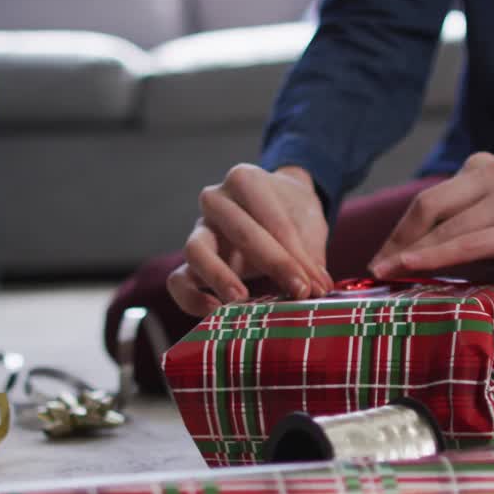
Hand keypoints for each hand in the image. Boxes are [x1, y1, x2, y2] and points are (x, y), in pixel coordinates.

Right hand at [167, 164, 333, 316]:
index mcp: (245, 179)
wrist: (277, 205)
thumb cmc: (291, 212)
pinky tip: (218, 313)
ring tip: (241, 301)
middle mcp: (216, 200)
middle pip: (240, 231)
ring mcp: (200, 230)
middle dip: (273, 264)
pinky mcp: (192, 260)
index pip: (272, 219)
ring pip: (195, 250)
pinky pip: (178, 279)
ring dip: (219, 277)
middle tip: (299, 292)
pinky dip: (192, 298)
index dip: (296, 256)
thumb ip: (311, 256)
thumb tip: (315, 289)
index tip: (315, 285)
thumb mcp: (309, 224)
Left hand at [369, 152, 493, 283]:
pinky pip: (469, 243)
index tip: (379, 257)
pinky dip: (436, 255)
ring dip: (412, 253)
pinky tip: (412, 265)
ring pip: (447, 227)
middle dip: (398, 239)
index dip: (399, 230)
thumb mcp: (490, 220)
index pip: (428, 199)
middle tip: (376, 268)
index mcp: (481, 166)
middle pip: (429, 205)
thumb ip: (454, 224)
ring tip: (388, 273)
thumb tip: (401, 253)